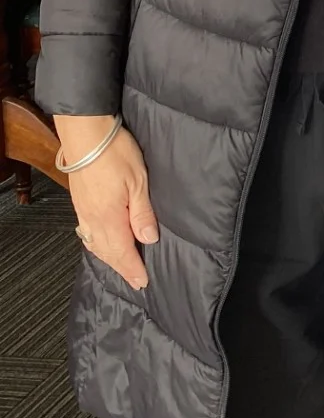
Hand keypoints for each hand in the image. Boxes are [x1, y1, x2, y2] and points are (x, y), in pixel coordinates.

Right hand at [56, 116, 156, 292]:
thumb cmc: (115, 153)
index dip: (133, 269)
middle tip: (134, 280)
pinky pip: (88, 233)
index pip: (123, 252)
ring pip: (96, 244)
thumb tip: (149, 239)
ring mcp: (84, 212)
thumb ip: (142, 213)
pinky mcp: (80, 202)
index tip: (142, 282)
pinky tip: (102, 242)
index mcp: (109, 218)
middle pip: (108, 252)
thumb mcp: (138, 181)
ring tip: (121, 266)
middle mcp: (93, 220)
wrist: (86, 135)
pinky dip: (97, 244)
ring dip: (109, 258)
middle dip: (122, 268)